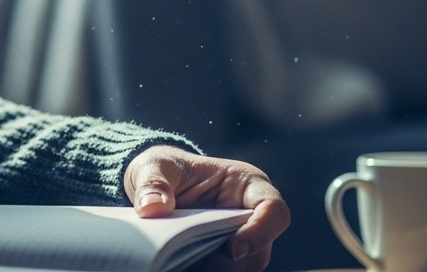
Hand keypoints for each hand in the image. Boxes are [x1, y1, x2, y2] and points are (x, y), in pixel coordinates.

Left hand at [124, 145, 289, 271]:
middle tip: (204, 261)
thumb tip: (152, 209)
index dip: (261, 232)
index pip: (274, 209)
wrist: (152, 187)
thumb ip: (153, 183)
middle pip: (262, 249)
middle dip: (234, 262)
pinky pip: (225, 271)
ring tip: (189, 261)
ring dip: (221, 270)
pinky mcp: (223, 256)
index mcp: (245, 184)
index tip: (232, 248)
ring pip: (246, 267)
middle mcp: (249, 214)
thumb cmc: (164, 168)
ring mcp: (239, 238)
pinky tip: (184, 265)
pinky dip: (207, 271)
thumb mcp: (153, 166)